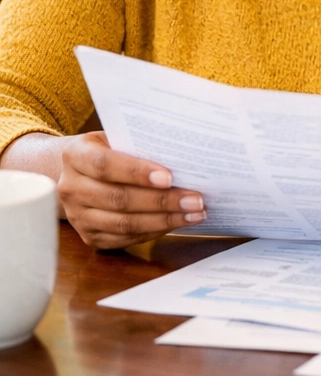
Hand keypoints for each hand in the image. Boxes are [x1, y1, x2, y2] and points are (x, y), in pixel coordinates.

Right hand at [57, 131, 204, 248]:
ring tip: (194, 214)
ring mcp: (78, 215)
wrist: (81, 171)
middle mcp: (70, 187)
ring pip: (123, 224)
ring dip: (164, 220)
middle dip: (162, 201)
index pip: (105, 165)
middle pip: (118, 199)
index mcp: (75, 155)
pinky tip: (178, 222)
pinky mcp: (89, 236)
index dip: (137, 172)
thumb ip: (141, 144)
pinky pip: (125, 238)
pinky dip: (155, 231)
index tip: (169, 177)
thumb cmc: (111, 148)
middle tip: (195, 200)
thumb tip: (184, 156)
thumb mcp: (118, 137)